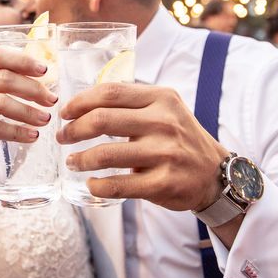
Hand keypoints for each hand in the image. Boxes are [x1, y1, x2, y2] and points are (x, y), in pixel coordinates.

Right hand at [0, 48, 57, 171]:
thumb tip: (39, 75)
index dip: (23, 61)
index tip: (45, 71)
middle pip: (2, 79)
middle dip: (33, 89)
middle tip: (52, 100)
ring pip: (0, 103)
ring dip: (28, 112)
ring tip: (45, 119)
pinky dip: (17, 132)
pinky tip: (32, 136)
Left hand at [57, 83, 227, 211]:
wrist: (215, 173)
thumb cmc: (179, 138)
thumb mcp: (164, 109)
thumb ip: (131, 103)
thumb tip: (81, 105)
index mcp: (161, 98)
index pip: (111, 92)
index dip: (81, 101)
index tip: (65, 112)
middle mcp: (164, 122)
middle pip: (102, 120)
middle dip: (73, 129)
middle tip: (63, 137)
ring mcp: (165, 153)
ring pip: (106, 154)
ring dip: (81, 159)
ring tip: (72, 161)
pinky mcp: (164, 183)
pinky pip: (120, 185)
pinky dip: (98, 185)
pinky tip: (91, 183)